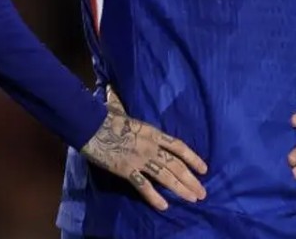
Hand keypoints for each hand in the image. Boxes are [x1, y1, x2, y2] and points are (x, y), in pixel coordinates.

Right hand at [81, 85, 207, 210]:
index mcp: (153, 133)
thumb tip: (113, 89)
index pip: (179, 147)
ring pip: (165, 176)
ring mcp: (139, 159)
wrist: (91, 126)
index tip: (204, 169)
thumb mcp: (122, 109)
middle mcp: (151, 147)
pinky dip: (154, 197)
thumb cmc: (106, 116)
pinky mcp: (126, 170)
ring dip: (180, 189)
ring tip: (192, 199)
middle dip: (191, 180)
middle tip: (202, 193)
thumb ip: (122, 103)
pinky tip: (164, 206)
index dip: (193, 158)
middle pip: (176, 165)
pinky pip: (143, 186)